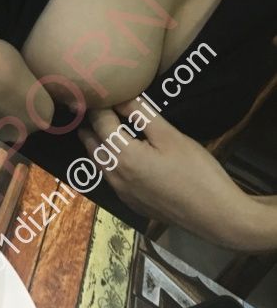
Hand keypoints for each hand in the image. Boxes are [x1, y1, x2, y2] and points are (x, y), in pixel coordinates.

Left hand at [79, 102, 266, 249]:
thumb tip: (121, 97)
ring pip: (97, 160)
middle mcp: (115, 176)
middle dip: (90, 122)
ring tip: (105, 122)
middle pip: (90, 142)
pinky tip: (120, 151)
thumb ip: (141, 115)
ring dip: (96, 141)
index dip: (99, 104)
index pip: (99, 122)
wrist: (217, 217)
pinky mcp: (131, 203)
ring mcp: (122, 192)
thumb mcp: (170, 136)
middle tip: (98, 104)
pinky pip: (109, 175)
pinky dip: (107, 159)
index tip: (100, 90)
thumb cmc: (196, 172)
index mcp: (123, 156)